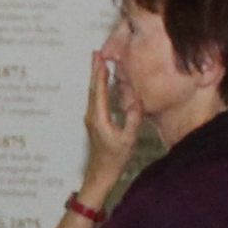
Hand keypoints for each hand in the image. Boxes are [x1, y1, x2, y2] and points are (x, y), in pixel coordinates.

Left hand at [79, 47, 143, 190]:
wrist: (100, 174)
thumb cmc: (114, 159)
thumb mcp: (127, 140)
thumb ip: (132, 120)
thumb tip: (136, 102)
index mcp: (98, 118)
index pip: (98, 91)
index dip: (99, 73)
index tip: (100, 58)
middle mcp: (92, 116)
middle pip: (93, 88)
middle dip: (95, 70)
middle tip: (96, 53)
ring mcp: (92, 119)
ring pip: (93, 93)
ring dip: (96, 77)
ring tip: (99, 63)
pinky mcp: (95, 122)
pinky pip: (96, 99)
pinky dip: (99, 87)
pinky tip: (103, 84)